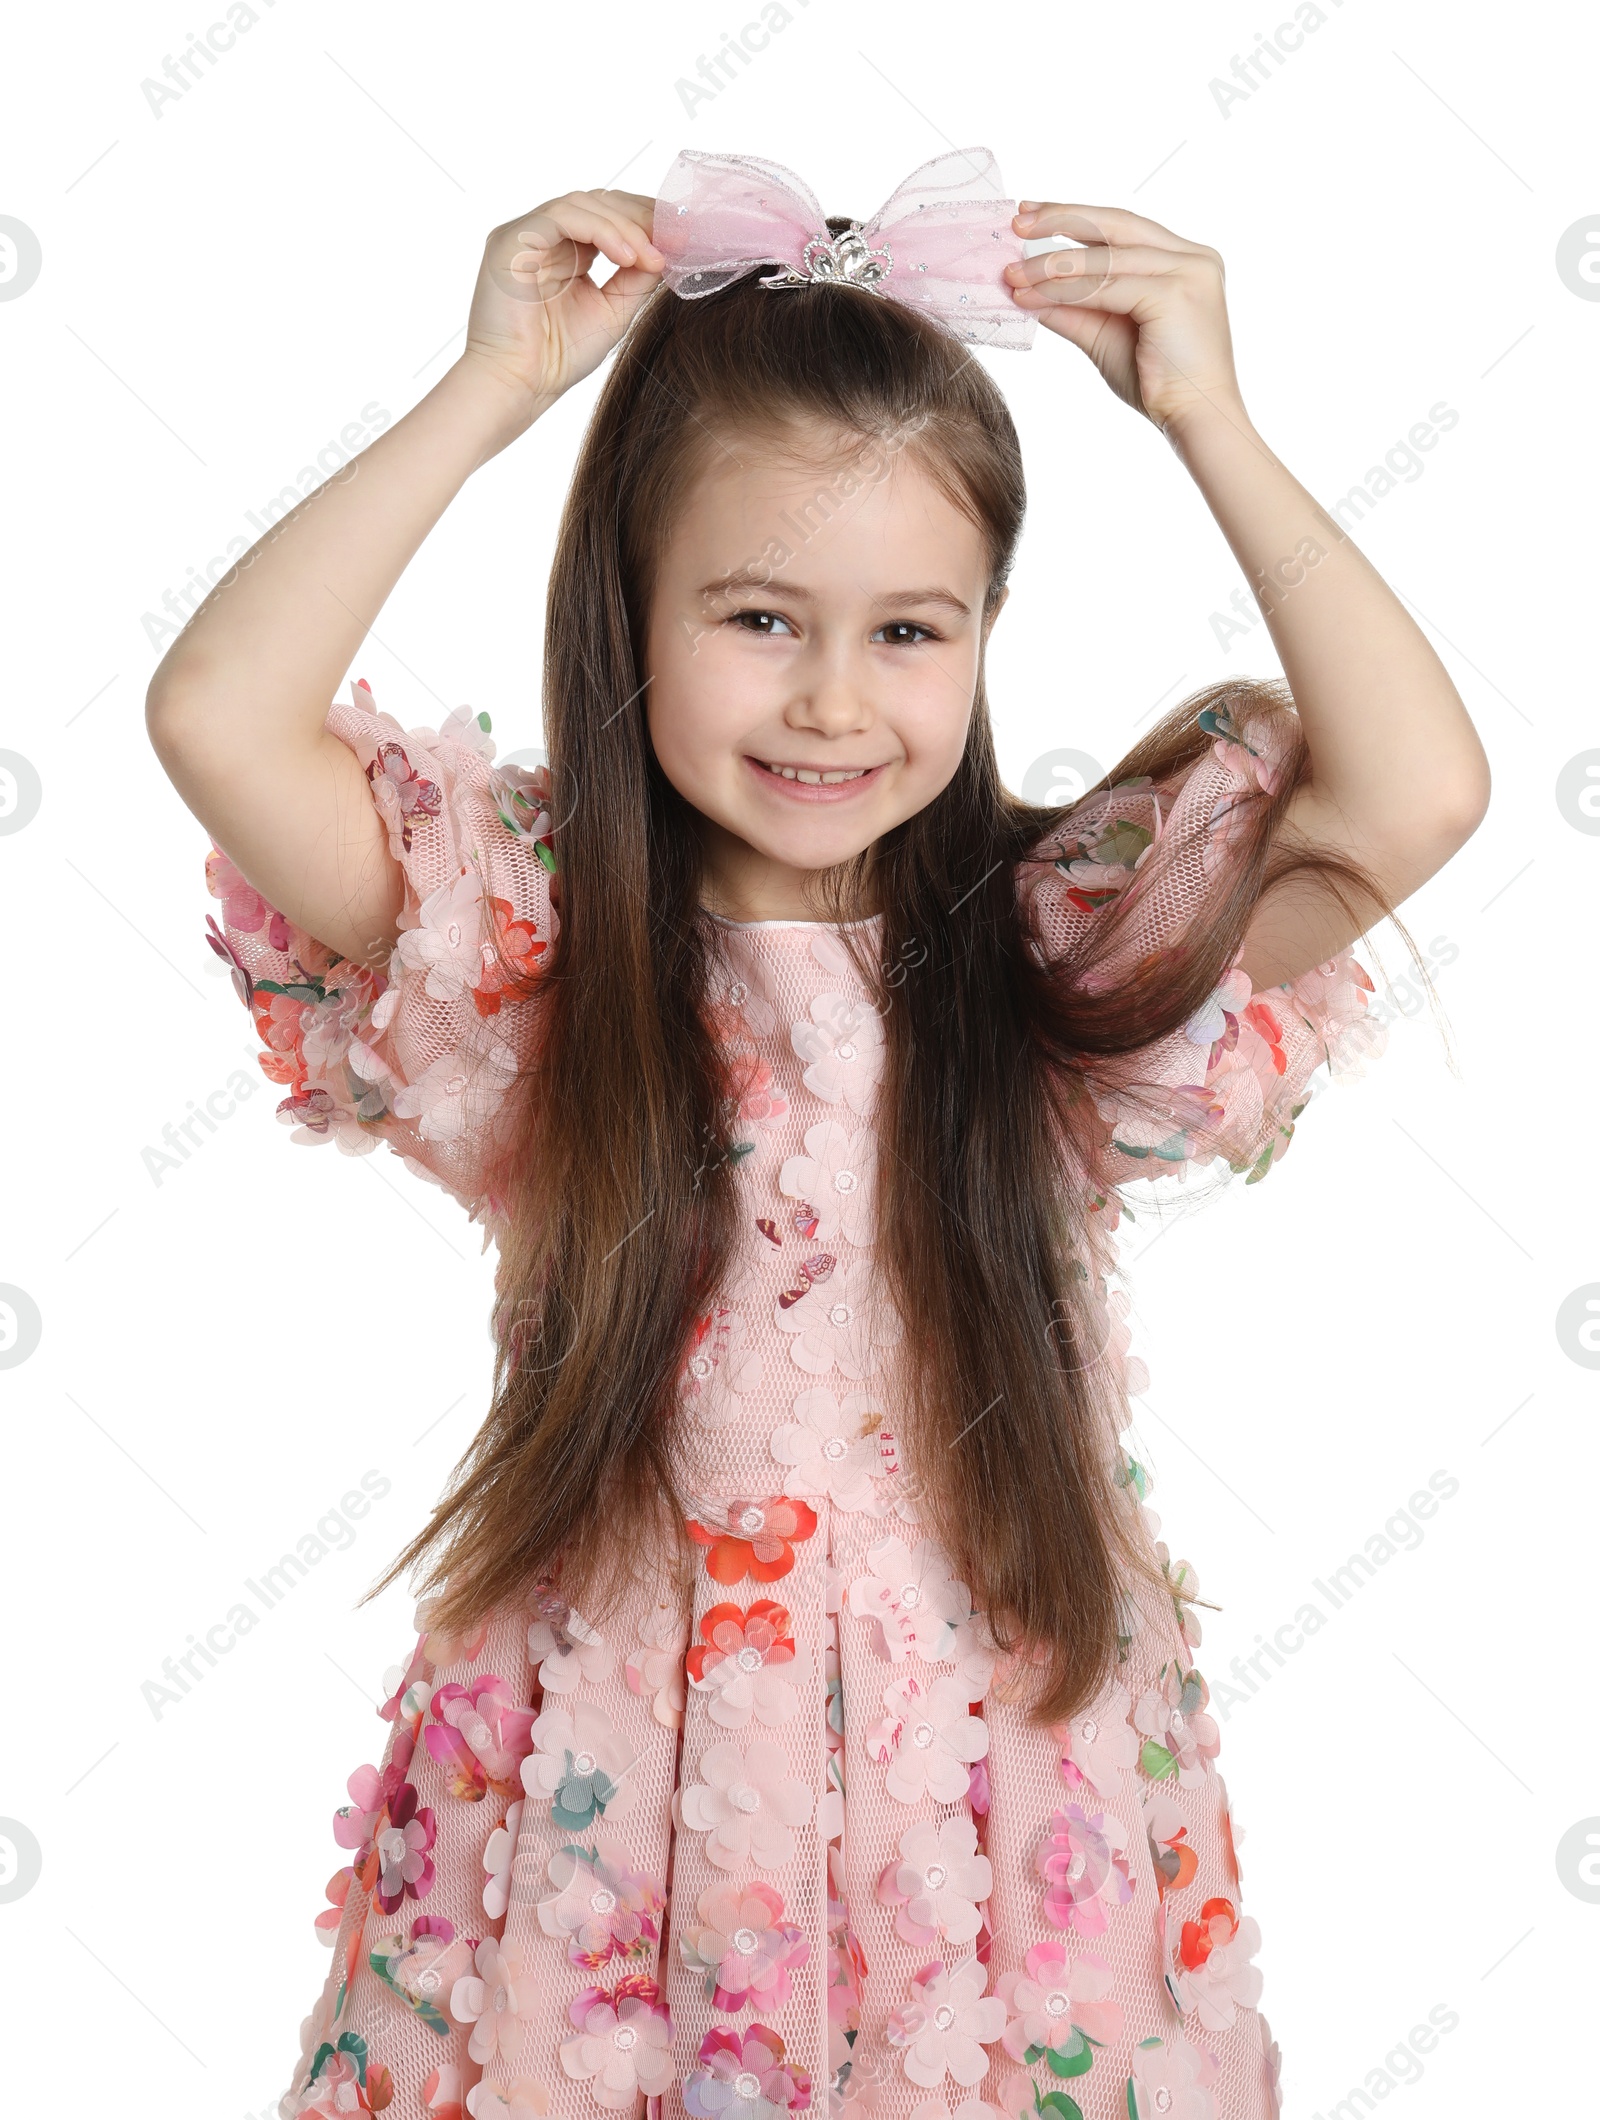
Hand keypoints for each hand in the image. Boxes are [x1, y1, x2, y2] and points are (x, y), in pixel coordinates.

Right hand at [460, 189, 664, 421]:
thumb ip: (638, 278)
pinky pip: (561, 217)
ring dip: (625, 226)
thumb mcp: (613, 311)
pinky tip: (626, 256)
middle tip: (676, 236)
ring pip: (582, 203)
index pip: (608, 215)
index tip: (683, 236)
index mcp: (565, 251)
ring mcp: (524, 235)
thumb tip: (670, 249)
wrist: (519, 386)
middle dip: (641, 217)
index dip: (646, 220)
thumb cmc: (557, 358)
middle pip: (598, 201)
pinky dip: (600, 230)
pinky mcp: (511, 240)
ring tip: (652, 257)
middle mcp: (543, 237)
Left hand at [1004, 202, 1245, 435]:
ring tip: (1013, 275)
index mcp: (1182, 260)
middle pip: (1116, 224)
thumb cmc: (1157, 384)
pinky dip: (1065, 290)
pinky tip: (1032, 296)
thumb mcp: (1105, 336)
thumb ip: (1072, 308)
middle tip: (1016, 224)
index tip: (1031, 217)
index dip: (1074, 218)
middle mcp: (1191, 257)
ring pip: (1106, 259)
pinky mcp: (1176, 293)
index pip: (1121, 227)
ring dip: (1052, 265)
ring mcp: (1188, 271)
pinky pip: (1108, 286)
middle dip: (1062, 219)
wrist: (1195, 420)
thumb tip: (1025, 290)